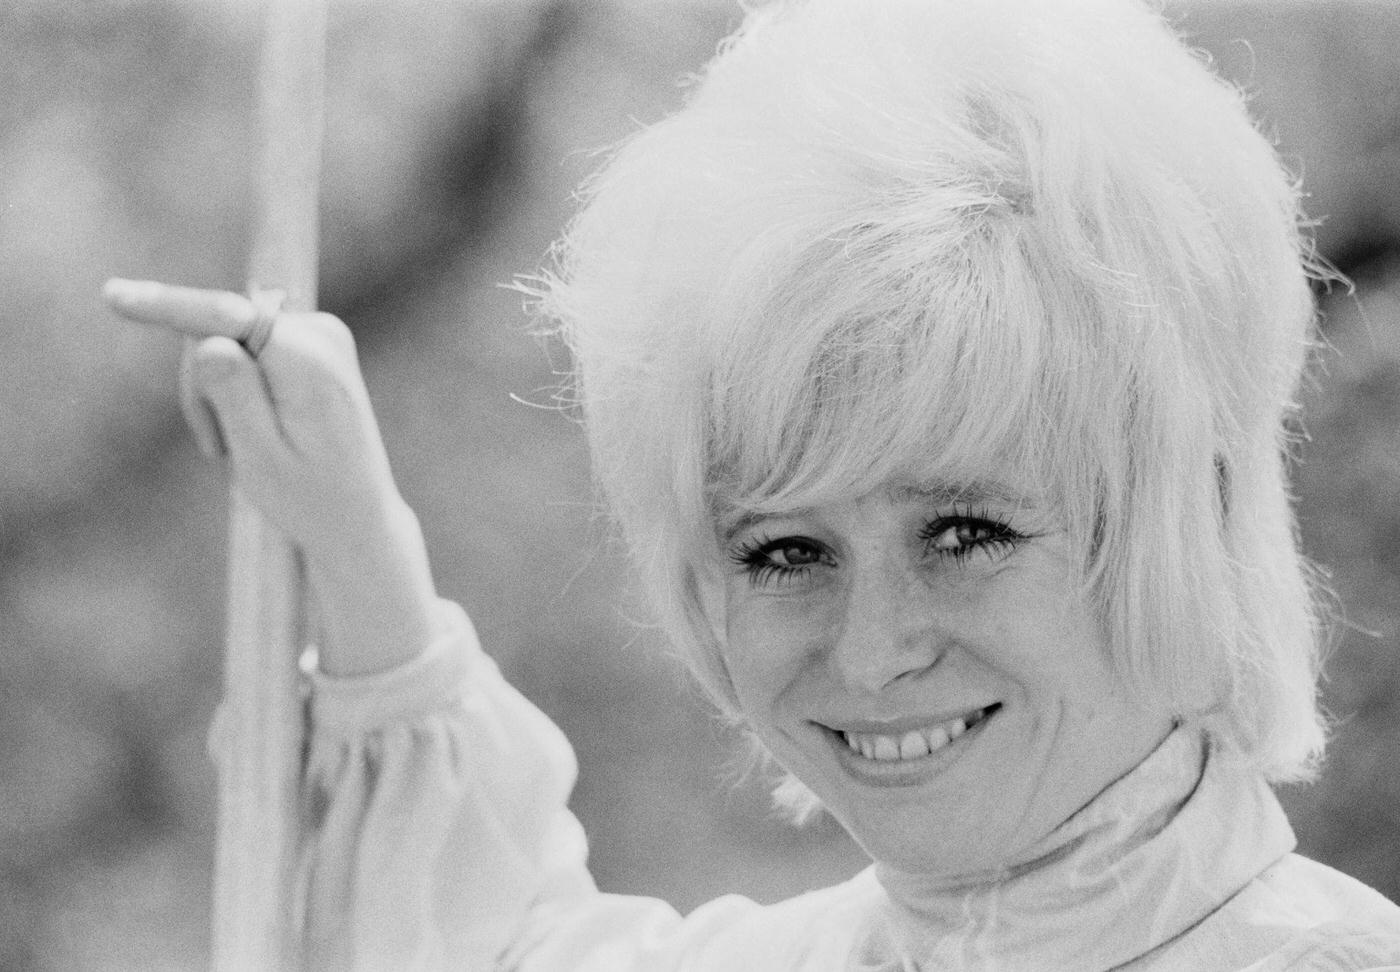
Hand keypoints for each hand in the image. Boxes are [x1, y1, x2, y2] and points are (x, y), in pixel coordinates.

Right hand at [104, 278, 438, 675]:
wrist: (357, 515)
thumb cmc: (310, 496)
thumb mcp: (263, 458)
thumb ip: (235, 397)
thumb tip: (209, 342)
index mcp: (310, 362)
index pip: (226, 318)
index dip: (167, 306)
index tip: (113, 295)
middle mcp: (319, 333)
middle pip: (217, 330)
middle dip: (200, 385)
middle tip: (216, 451)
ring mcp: (318, 334)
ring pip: (224, 340)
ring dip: (215, 393)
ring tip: (236, 450)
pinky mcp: (308, 343)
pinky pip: (244, 349)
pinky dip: (233, 388)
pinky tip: (250, 431)